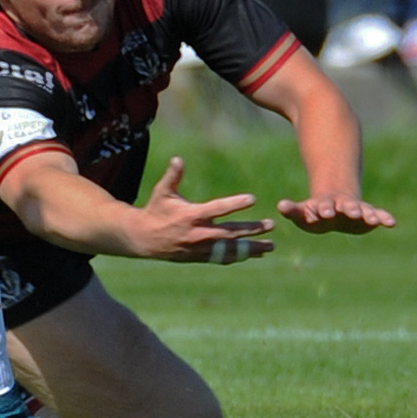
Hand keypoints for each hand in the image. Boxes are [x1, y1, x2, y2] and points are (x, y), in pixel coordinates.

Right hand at [140, 157, 274, 262]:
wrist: (145, 239)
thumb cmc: (156, 210)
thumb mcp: (162, 192)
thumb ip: (173, 176)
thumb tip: (179, 159)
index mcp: (192, 215)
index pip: (218, 209)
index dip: (235, 203)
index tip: (253, 198)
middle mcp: (199, 233)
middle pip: (231, 232)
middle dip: (252, 229)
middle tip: (271, 224)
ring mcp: (201, 248)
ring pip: (232, 249)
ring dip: (252, 248)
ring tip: (271, 246)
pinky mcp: (201, 256)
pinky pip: (224, 258)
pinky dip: (240, 256)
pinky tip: (255, 254)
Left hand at [277, 193, 395, 233]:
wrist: (336, 206)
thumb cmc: (315, 213)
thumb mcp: (302, 213)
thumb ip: (292, 211)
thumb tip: (279, 206)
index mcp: (324, 205)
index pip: (323, 206)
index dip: (323, 209)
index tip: (323, 212)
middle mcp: (341, 205)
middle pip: (345, 205)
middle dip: (347, 208)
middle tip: (349, 211)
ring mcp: (356, 209)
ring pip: (363, 210)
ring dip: (367, 214)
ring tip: (373, 219)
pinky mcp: (368, 214)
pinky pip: (378, 215)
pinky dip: (384, 218)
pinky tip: (392, 223)